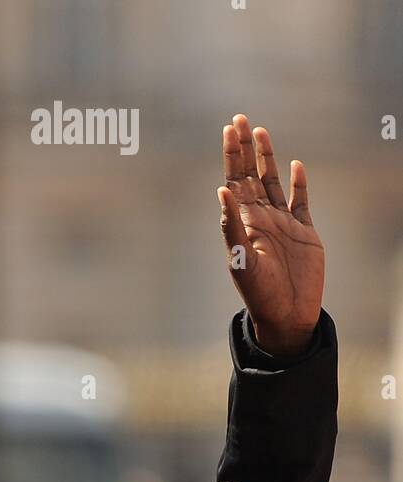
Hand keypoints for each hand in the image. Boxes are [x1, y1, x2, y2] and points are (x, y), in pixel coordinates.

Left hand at [218, 114, 324, 355]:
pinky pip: (300, 201)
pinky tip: (294, 166)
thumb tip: (222, 191)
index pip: (235, 182)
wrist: (287, 316)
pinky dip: (298, 184)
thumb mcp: (241, 262)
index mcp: (243, 224)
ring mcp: (283, 224)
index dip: (231, 156)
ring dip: (267, 158)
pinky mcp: (304, 232)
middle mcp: (261, 219)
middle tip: (239, 119)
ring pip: (273, 183)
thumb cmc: (260, 295)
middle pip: (251, 175)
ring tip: (260, 131)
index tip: (228, 130)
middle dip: (245, 148)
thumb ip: (231, 228)